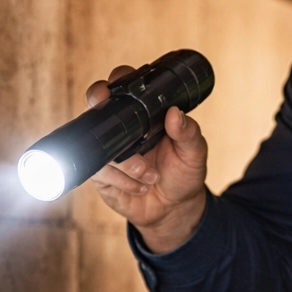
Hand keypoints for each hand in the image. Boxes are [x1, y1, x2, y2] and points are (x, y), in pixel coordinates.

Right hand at [85, 66, 208, 252]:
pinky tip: (139, 186)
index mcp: (145, 115)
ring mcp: (109, 151)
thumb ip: (188, 132)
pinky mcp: (101, 174)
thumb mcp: (194, 152)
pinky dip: (123, 180)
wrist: (174, 209)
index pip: (124, 88)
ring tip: (150, 175)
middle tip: (114, 118)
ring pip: (101, 145)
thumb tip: (175, 113)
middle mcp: (123, 129)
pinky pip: (101, 171)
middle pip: (97, 107)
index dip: (115, 82)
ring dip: (126, 162)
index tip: (115, 86)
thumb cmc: (184, 174)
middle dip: (98, 106)